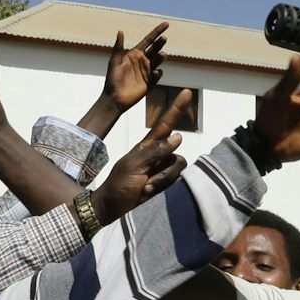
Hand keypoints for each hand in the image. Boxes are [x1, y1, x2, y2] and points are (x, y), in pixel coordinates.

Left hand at [94, 89, 190, 221]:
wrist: (113, 207)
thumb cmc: (118, 184)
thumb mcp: (133, 165)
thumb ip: (155, 150)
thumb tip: (178, 137)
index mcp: (147, 146)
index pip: (165, 124)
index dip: (176, 108)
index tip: (186, 92)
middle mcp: (158, 156)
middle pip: (176, 153)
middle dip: (164, 170)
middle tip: (146, 181)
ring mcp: (162, 170)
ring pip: (177, 168)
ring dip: (161, 180)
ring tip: (145, 188)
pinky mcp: (165, 184)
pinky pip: (174, 182)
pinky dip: (162, 187)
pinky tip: (147, 193)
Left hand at [101, 23, 167, 110]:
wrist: (114, 98)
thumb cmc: (112, 79)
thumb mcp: (114, 61)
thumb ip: (118, 47)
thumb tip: (120, 31)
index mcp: (135, 54)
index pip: (149, 40)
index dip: (157, 31)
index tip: (167, 24)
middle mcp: (143, 61)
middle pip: (155, 49)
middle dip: (160, 43)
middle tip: (163, 38)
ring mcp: (147, 71)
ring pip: (158, 61)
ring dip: (160, 57)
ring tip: (162, 54)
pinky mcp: (150, 83)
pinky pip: (157, 76)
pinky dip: (157, 73)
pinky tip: (155, 72)